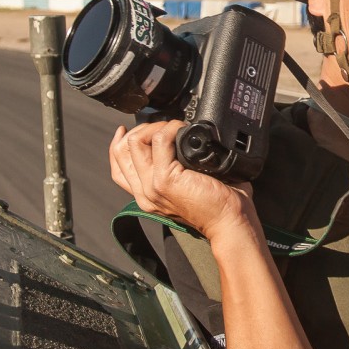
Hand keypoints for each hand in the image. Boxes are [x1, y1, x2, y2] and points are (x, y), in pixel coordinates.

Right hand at [108, 120, 254, 240]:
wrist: (229, 222)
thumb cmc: (218, 204)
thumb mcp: (188, 186)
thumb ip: (174, 169)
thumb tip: (178, 141)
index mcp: (147, 195)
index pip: (119, 167)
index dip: (119, 143)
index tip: (129, 129)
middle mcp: (144, 193)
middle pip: (122, 151)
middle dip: (140, 130)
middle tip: (163, 126)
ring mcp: (152, 186)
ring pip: (135, 143)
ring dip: (154, 128)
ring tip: (173, 128)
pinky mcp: (165, 179)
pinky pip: (159, 141)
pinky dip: (171, 128)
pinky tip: (183, 129)